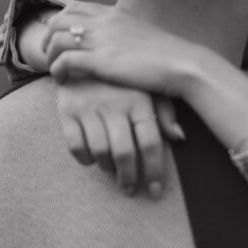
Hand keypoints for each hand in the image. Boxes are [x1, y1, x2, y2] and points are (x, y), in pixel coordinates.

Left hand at [43, 3, 206, 97]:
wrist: (185, 66)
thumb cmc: (172, 58)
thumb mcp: (147, 37)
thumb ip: (130, 35)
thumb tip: (128, 45)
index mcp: (116, 14)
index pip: (75, 7)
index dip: (60, 21)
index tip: (59, 38)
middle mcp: (105, 22)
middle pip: (59, 19)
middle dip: (48, 37)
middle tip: (50, 54)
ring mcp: (102, 40)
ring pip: (57, 39)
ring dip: (49, 55)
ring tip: (54, 70)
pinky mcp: (101, 61)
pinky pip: (65, 61)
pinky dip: (57, 70)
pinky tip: (62, 81)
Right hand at [57, 80, 182, 196]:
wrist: (82, 56)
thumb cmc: (124, 82)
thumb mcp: (148, 90)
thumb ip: (165, 113)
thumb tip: (180, 137)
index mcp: (139, 100)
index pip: (150, 143)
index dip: (155, 171)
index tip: (155, 191)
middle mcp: (114, 103)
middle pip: (124, 152)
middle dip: (129, 178)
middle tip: (130, 190)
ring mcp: (89, 106)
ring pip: (100, 151)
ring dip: (108, 169)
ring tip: (114, 172)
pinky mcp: (67, 111)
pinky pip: (75, 146)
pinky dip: (85, 159)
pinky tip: (93, 160)